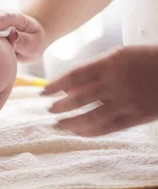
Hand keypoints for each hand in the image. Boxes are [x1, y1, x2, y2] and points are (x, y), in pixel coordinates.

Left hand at [42, 46, 157, 135]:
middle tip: (49, 110)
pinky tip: (79, 133)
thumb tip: (67, 87)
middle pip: (79, 99)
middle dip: (61, 106)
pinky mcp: (137, 117)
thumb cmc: (145, 59)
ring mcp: (127, 102)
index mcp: (110, 63)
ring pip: (92, 117)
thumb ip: (92, 70)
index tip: (43, 92)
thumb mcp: (119, 55)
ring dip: (72, 123)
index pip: (74, 76)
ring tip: (58, 125)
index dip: (55, 85)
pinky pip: (109, 127)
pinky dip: (91, 131)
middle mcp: (116, 83)